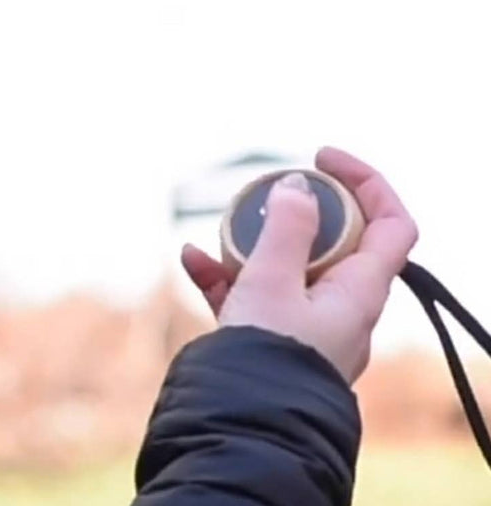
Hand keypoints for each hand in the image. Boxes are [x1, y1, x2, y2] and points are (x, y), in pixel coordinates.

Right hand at [181, 147, 417, 382]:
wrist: (243, 425)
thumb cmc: (267, 355)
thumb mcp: (272, 279)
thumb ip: (285, 226)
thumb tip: (299, 184)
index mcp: (360, 291)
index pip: (391, 224)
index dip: (366, 181)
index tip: (322, 158)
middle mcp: (343, 307)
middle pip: (335, 239)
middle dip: (294, 211)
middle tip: (262, 195)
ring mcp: (308, 324)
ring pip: (288, 265)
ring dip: (251, 242)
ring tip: (216, 235)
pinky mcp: (274, 338)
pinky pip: (254, 293)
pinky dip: (226, 273)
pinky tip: (191, 259)